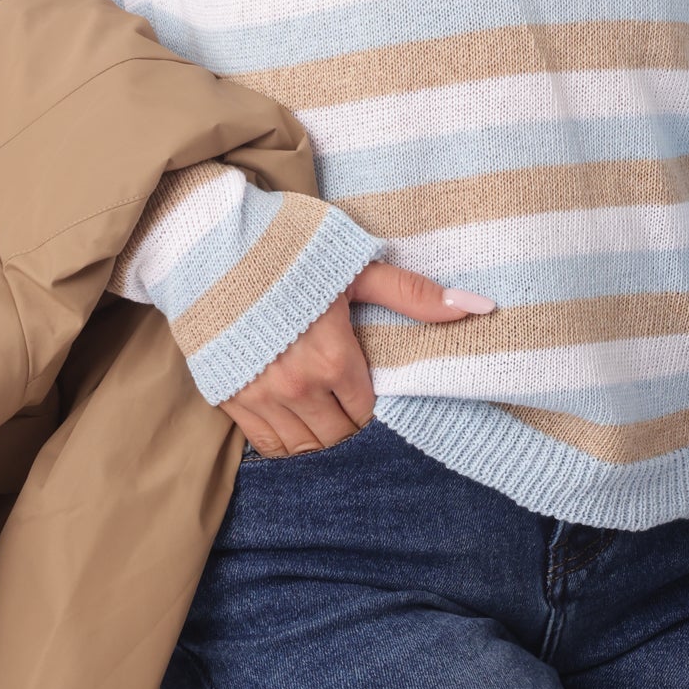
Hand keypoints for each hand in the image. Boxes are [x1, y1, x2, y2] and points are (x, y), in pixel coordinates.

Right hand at [222, 263, 495, 457]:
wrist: (210, 241)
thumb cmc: (286, 248)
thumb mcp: (354, 266)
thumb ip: (412, 294)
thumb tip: (478, 306)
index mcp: (333, 358)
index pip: (366, 412)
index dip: (370, 403)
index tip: (365, 386)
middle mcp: (296, 386)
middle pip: (337, 437)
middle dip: (346, 423)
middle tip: (344, 399)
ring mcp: (258, 396)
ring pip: (302, 447)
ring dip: (317, 435)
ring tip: (320, 409)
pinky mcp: (227, 396)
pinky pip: (265, 444)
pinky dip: (282, 440)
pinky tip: (289, 416)